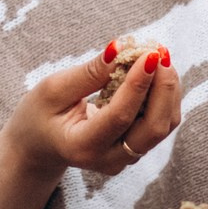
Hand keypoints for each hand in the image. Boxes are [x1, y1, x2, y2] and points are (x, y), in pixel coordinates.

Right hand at [5, 41, 184, 179]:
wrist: (39, 147)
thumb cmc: (40, 115)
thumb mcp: (53, 89)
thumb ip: (89, 73)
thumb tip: (121, 48)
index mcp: (82, 147)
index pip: (120, 116)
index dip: (138, 83)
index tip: (149, 54)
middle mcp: (109, 159)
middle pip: (153, 128)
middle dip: (163, 87)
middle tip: (160, 52)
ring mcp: (125, 158)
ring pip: (163, 126)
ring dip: (168, 89)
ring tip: (159, 55)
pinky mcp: (135, 149)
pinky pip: (160, 123)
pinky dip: (163, 95)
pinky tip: (156, 70)